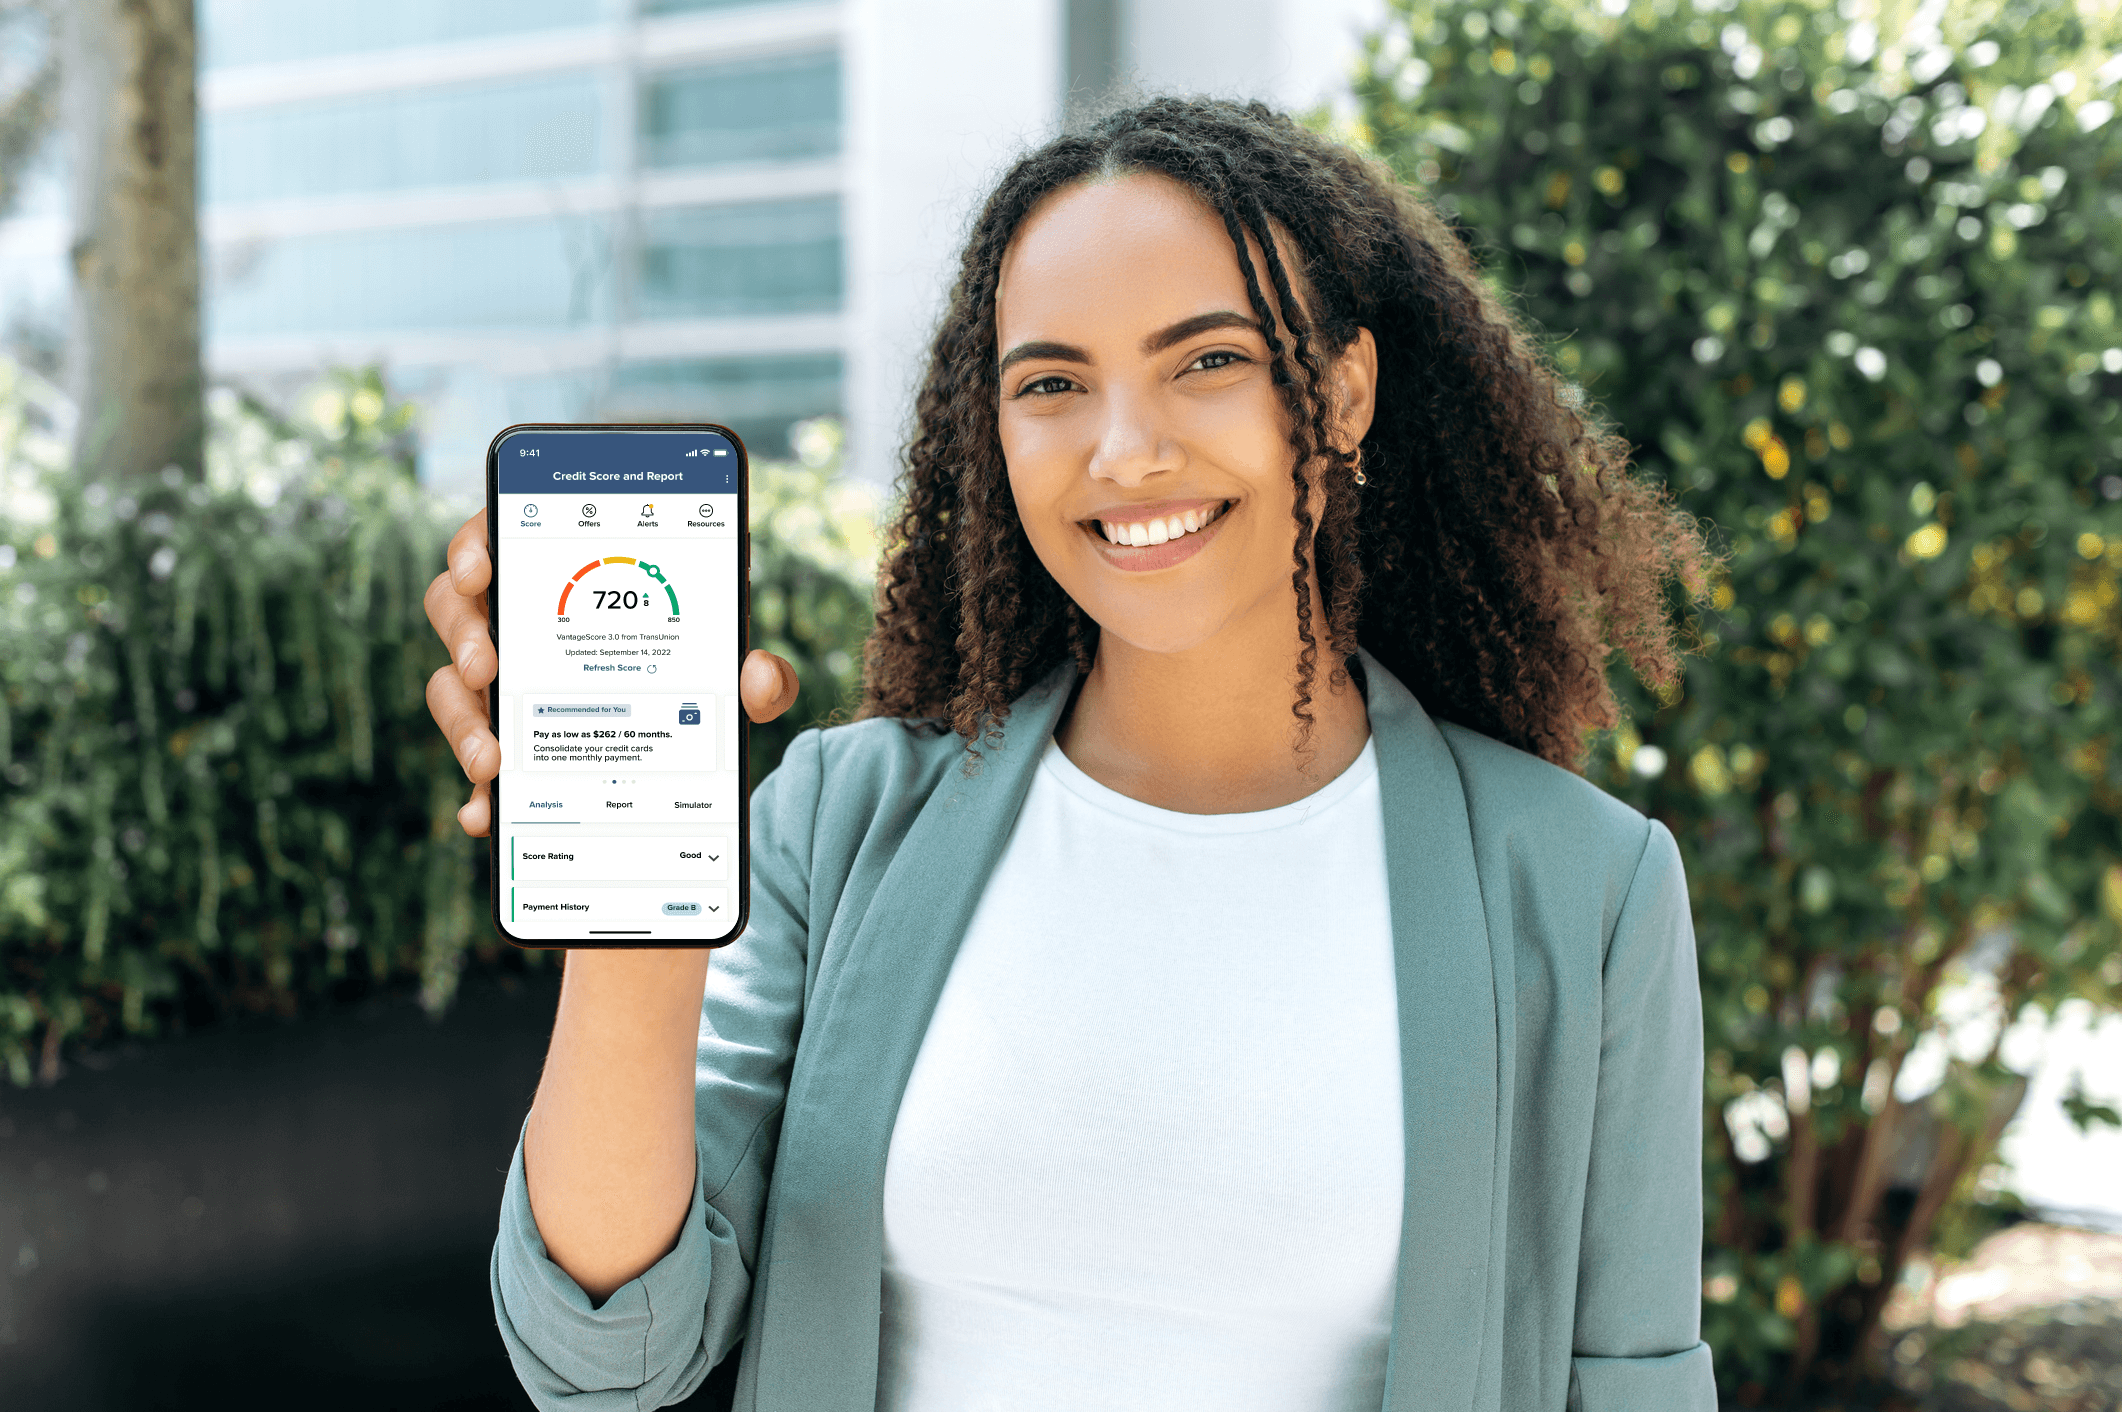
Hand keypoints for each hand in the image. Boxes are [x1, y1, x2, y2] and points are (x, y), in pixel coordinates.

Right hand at [423, 509, 800, 836]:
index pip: (497, 540)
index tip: (480, 569)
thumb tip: (763, 677)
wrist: (688, 756)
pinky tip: (489, 813)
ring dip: (463, 722)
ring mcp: (504, 686)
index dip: (476, 546)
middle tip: (490, 667)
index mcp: (564, 581)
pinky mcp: (504, 745)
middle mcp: (519, 625)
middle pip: (455, 610)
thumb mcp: (730, 673)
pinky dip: (480, 792)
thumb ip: (758, 675)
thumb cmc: (698, 678)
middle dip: (465, 636)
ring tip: (493, 758)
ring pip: (453, 688)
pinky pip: (476, 766)